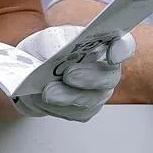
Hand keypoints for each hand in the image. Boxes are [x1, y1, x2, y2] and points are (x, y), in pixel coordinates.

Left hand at [13, 25, 135, 121]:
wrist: (29, 74)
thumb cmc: (45, 51)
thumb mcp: (45, 39)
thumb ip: (52, 43)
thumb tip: (54, 56)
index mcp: (103, 44)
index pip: (123, 45)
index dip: (123, 49)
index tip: (114, 53)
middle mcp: (106, 69)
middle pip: (109, 77)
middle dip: (89, 78)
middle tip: (68, 75)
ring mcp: (98, 92)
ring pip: (90, 100)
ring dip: (67, 97)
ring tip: (47, 92)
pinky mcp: (85, 110)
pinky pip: (75, 113)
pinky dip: (56, 107)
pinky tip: (43, 99)